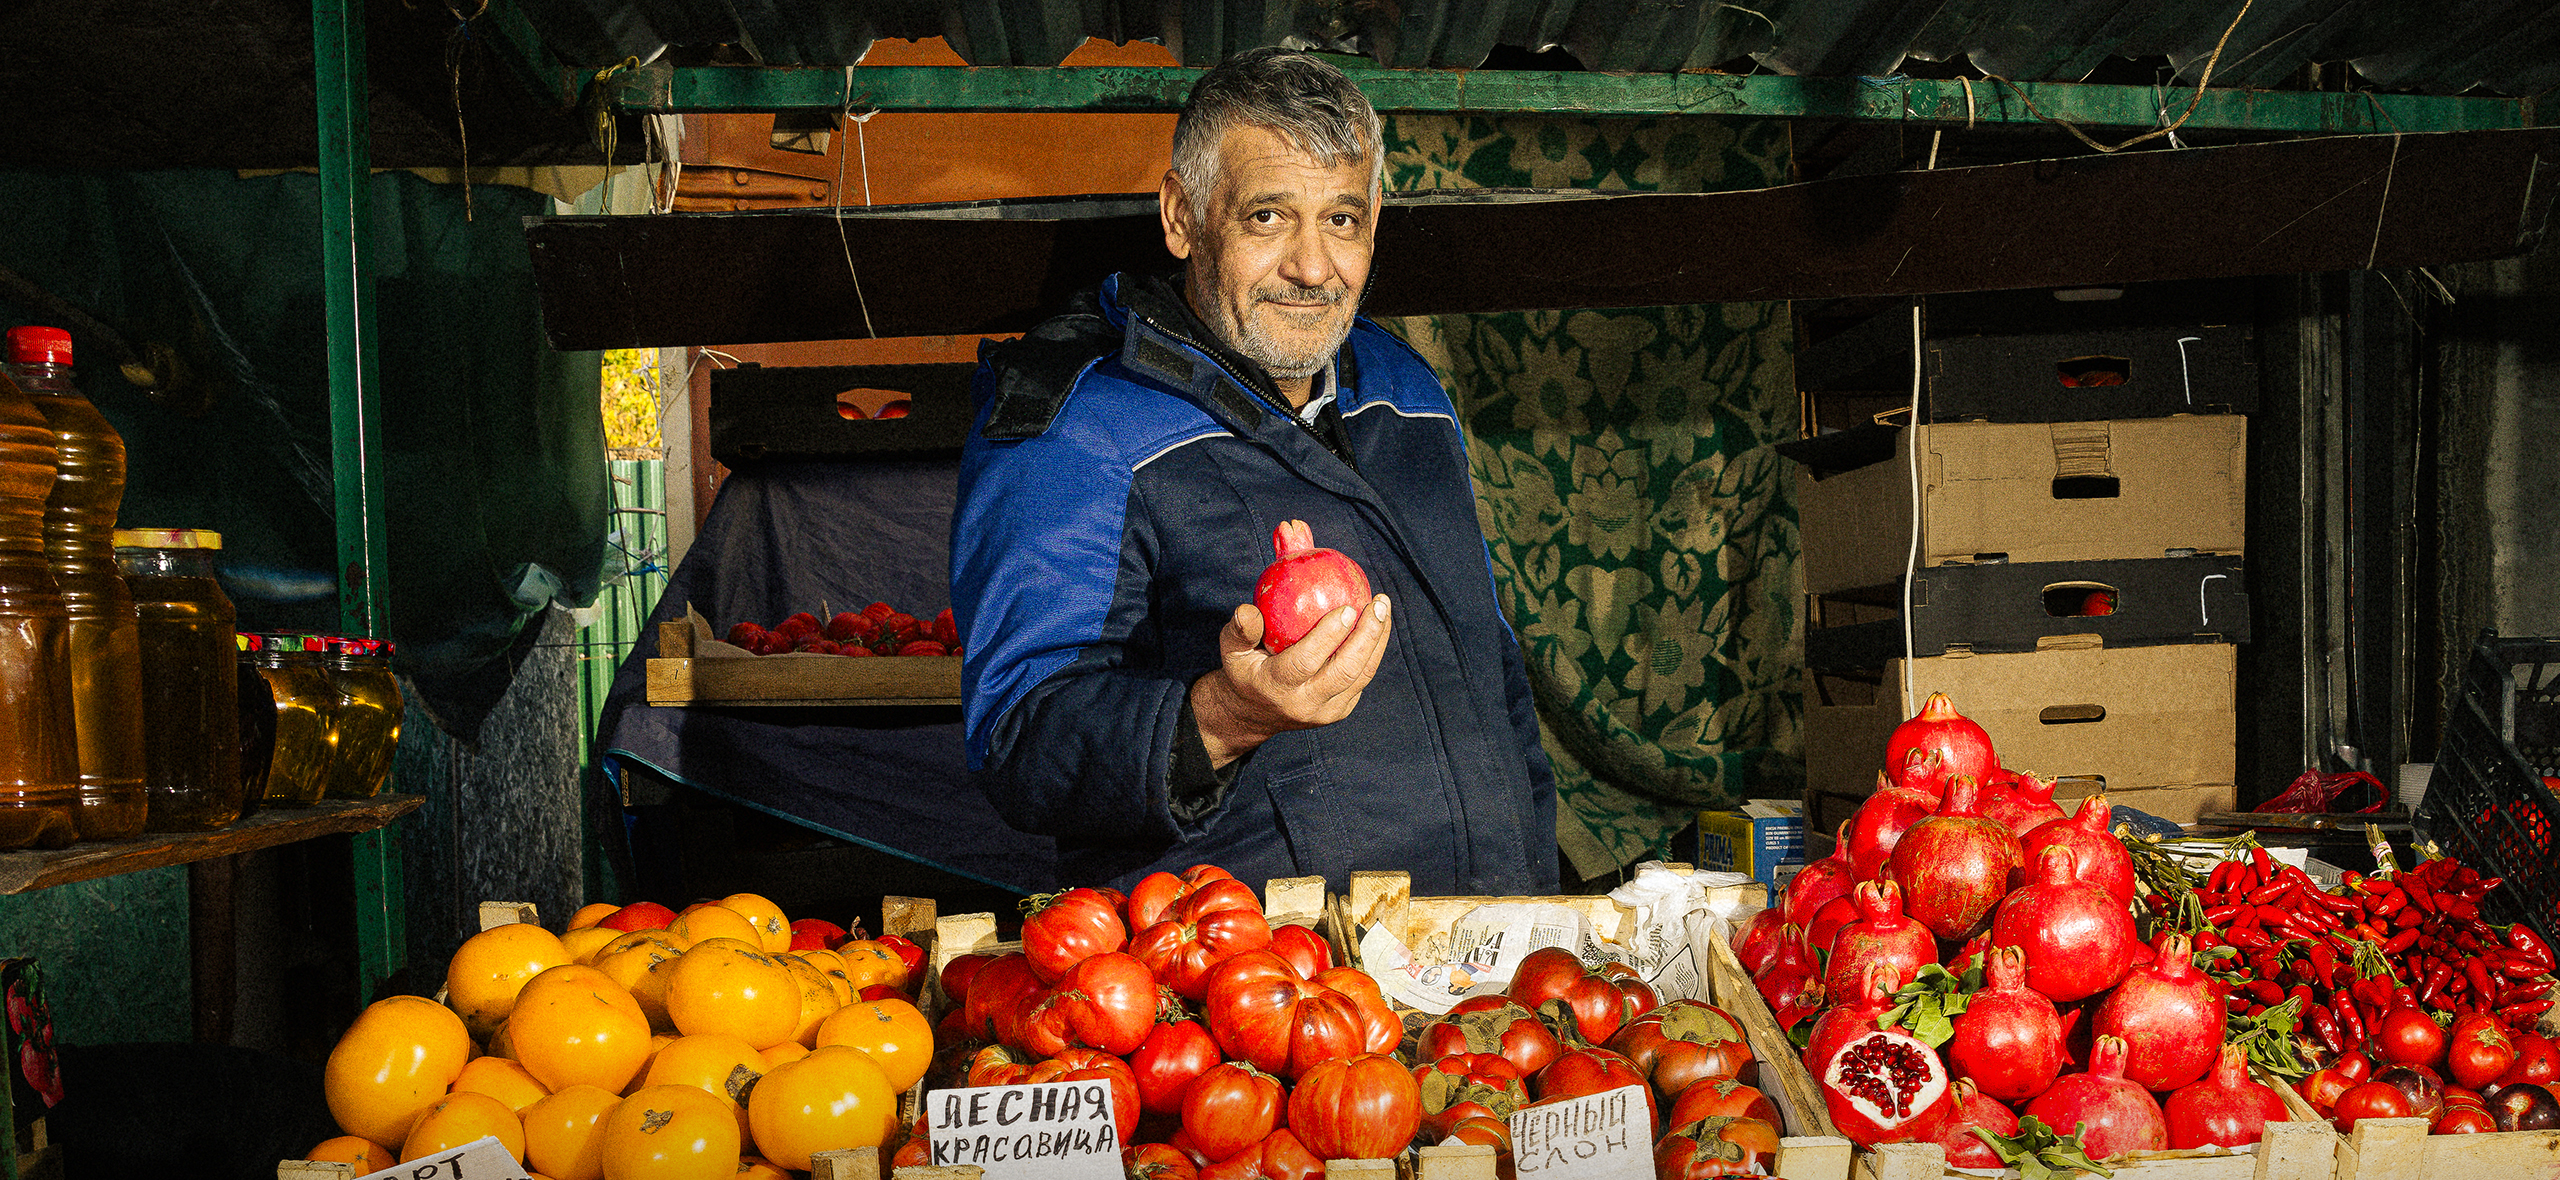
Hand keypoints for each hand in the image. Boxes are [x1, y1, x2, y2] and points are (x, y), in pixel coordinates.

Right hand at [1190, 595, 1390, 767]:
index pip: (1305, 662)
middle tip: (1378, 603)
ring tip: (1383, 608)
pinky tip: (1378, 624)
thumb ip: (1239, 630)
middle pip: (1344, 671)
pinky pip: (1362, 679)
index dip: (1328, 637)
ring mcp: (1325, 711)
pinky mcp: (1339, 711)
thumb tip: (1247, 610)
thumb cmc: (1245, 670)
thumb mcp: (1231, 650)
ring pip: (1360, 676)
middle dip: (1366, 636)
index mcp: (1275, 687)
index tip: (1347, 608)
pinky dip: (1374, 651)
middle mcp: (1304, 703)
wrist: (1253, 714)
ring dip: (1377, 641)